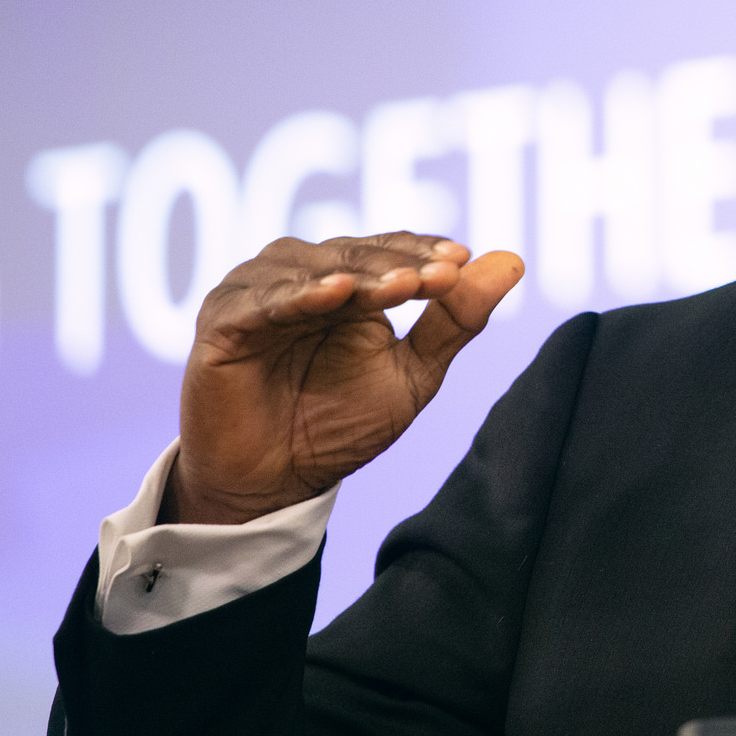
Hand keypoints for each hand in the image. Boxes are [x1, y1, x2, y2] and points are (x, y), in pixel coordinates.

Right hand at [161, 232, 525, 525]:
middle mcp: (303, 275)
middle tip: (441, 275)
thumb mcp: (412, 374)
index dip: (425, 252)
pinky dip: (295, 294)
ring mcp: (259, 294)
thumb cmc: (340, 425)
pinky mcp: (222, 323)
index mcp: (350, 282)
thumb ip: (457, 320)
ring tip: (399, 285)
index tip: (463, 262)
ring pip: (311, 266)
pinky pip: (259, 301)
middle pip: (356, 254)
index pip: (392, 251)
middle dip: (400, 263)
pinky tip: (331, 295)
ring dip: (357, 273)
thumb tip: (514, 260)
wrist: (275, 484)